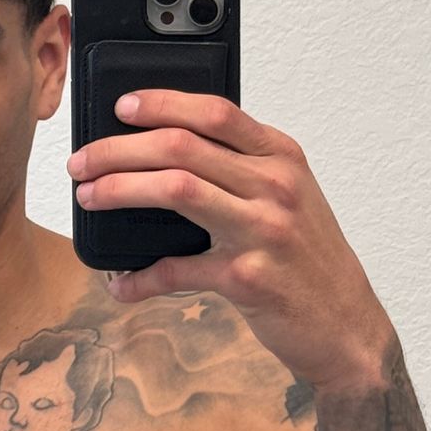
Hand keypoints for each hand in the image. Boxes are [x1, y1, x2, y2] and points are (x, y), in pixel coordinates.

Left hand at [67, 89, 396, 389]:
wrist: (347, 327)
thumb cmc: (307, 258)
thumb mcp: (287, 198)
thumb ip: (240, 170)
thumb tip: (163, 152)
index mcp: (282, 157)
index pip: (214, 112)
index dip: (161, 103)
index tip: (119, 106)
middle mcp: (276, 185)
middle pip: (180, 147)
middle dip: (118, 149)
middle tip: (82, 161)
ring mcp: (263, 230)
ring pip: (174, 189)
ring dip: (120, 189)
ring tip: (89, 195)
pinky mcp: (248, 278)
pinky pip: (177, 268)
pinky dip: (140, 277)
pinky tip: (121, 283)